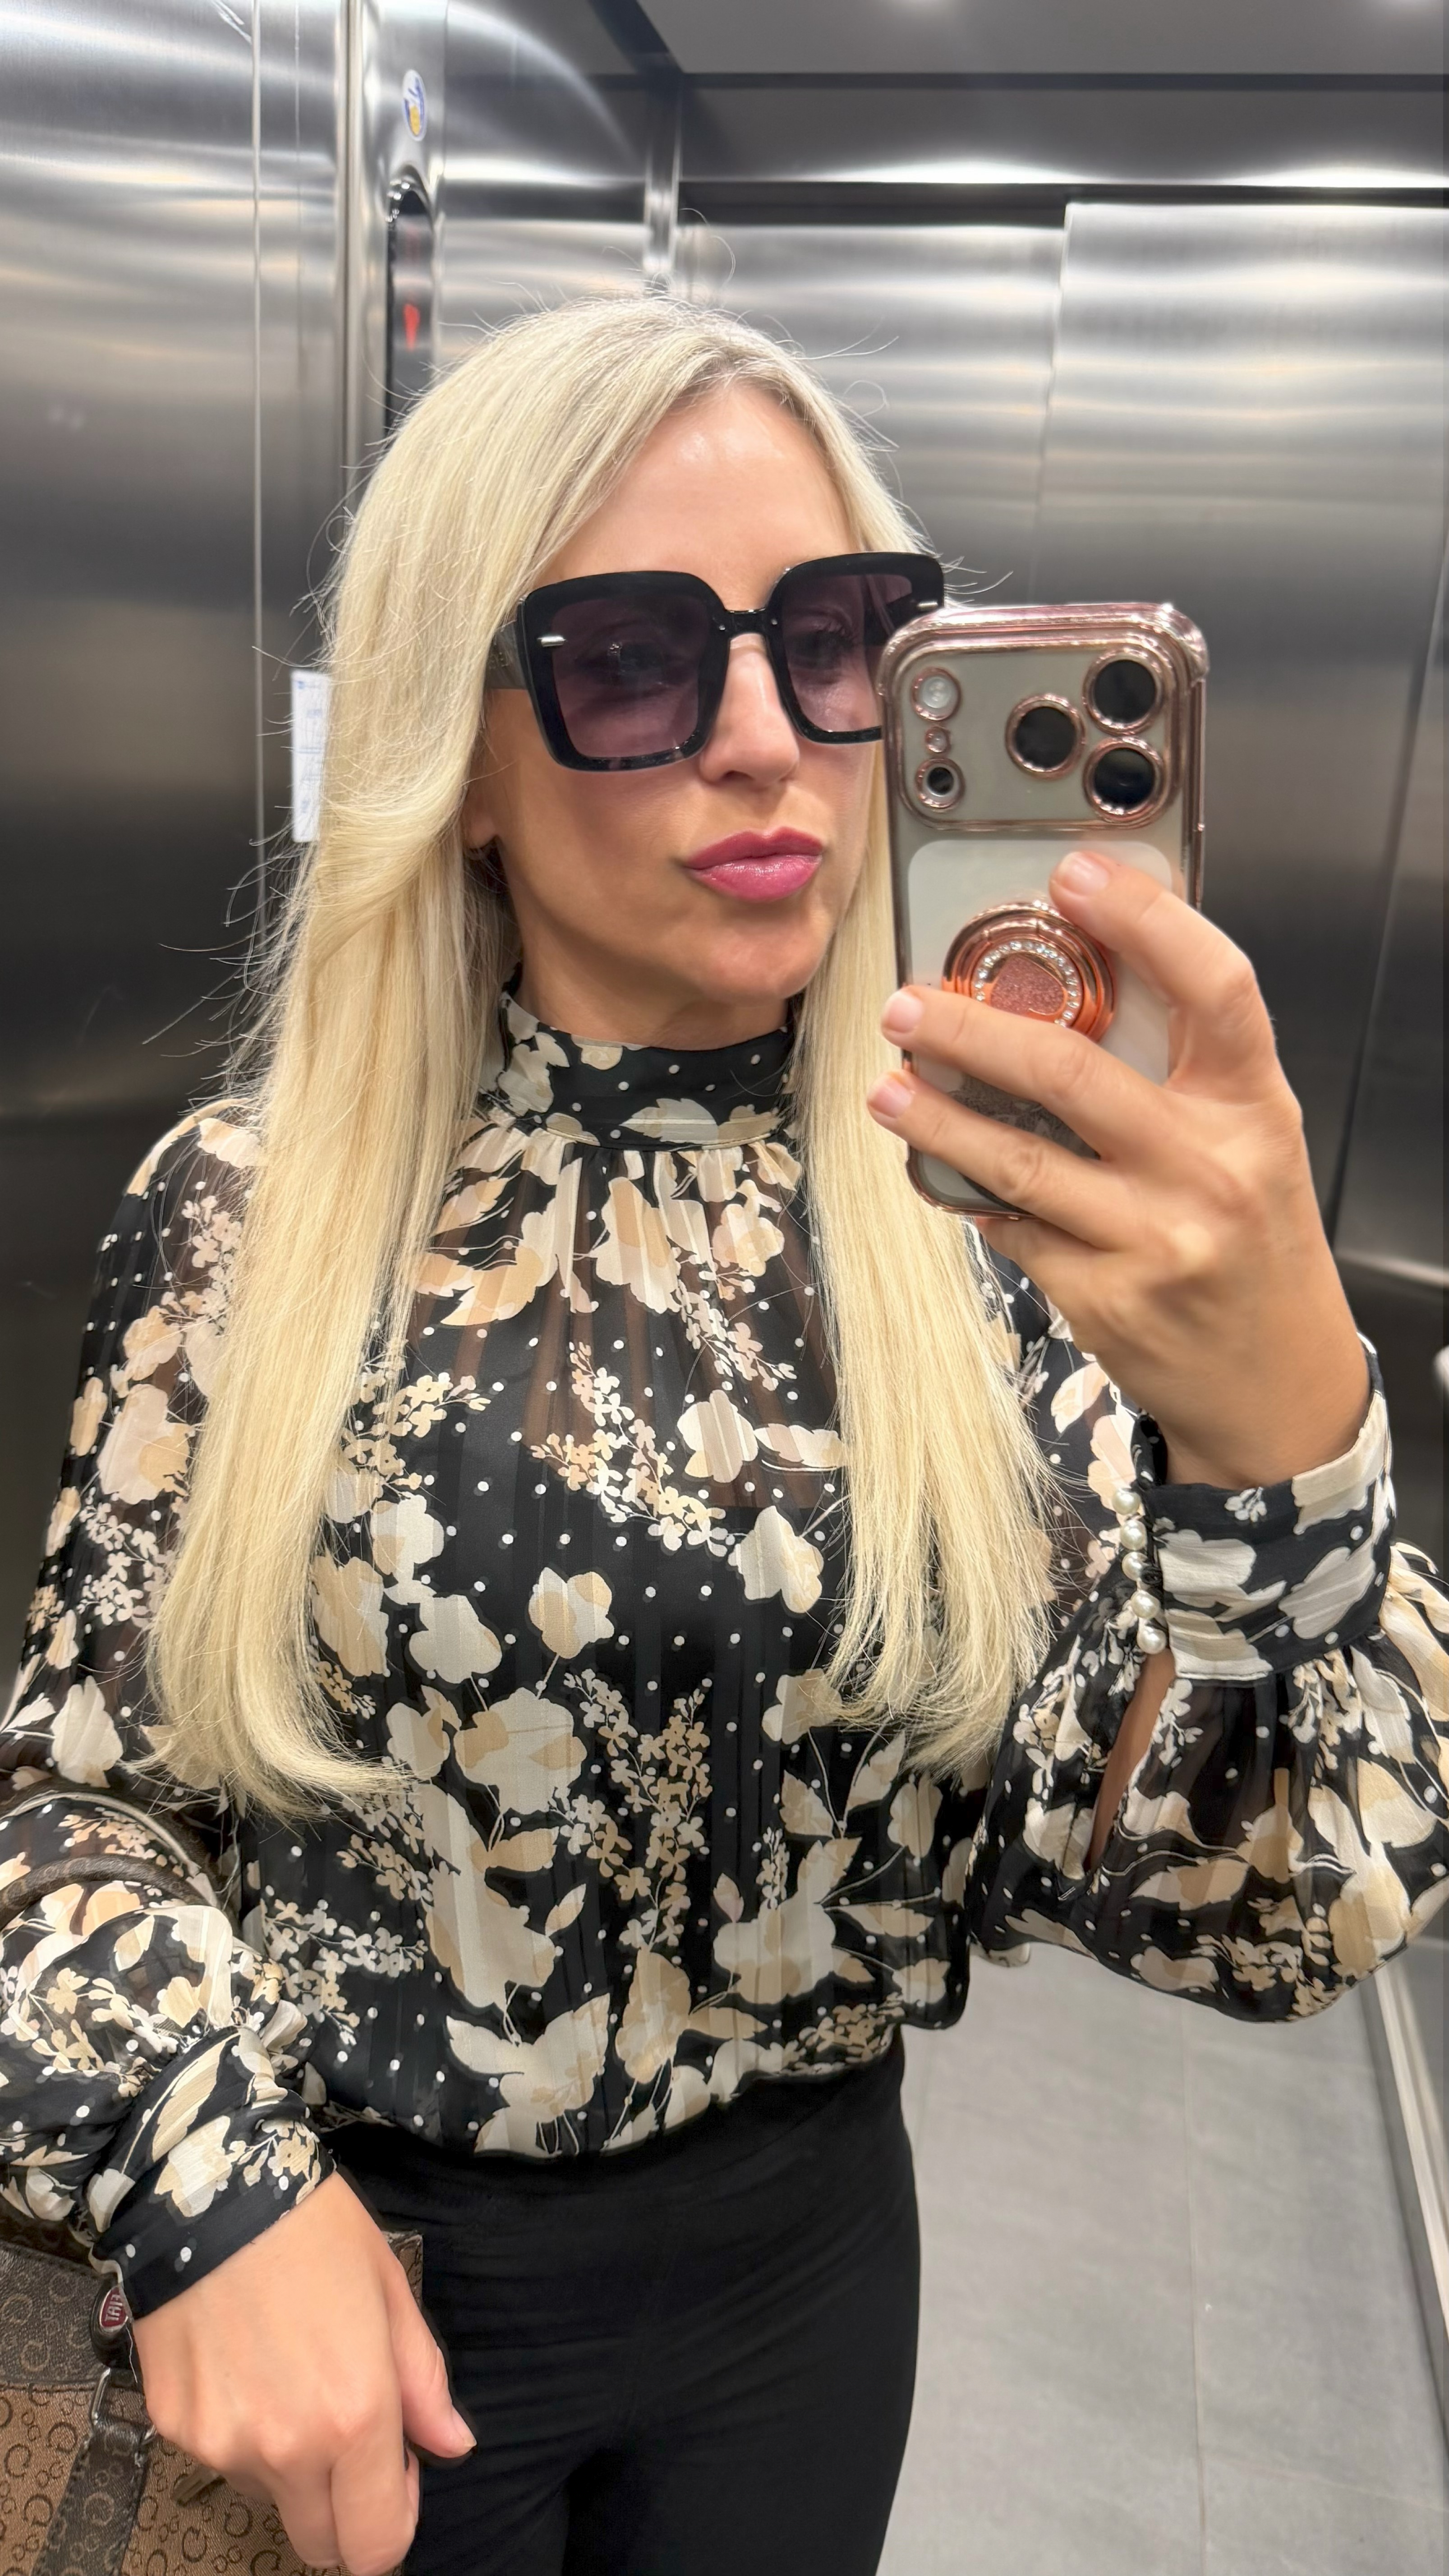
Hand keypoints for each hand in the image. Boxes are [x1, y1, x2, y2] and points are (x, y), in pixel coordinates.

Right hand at [131, 2169, 475, 2575]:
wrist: (210, 2189)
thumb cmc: (310, 2228)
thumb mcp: (389, 2290)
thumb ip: (424, 2382)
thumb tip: (451, 2444)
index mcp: (354, 2415)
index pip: (375, 2545)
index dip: (392, 2519)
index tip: (395, 2467)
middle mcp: (286, 2446)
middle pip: (320, 2543)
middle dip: (343, 2506)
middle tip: (346, 2432)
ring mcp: (222, 2443)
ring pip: (269, 2496)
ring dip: (289, 2463)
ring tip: (289, 2374)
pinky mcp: (174, 2427)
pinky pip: (221, 2457)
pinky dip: (239, 2431)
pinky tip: (245, 2363)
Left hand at [865, 847, 1367, 1487]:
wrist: (1276, 1379)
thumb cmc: (1252, 1240)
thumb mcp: (1250, 1141)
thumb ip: (1185, 1070)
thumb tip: (1074, 982)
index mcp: (1254, 1109)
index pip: (1215, 986)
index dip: (1145, 920)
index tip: (1073, 876)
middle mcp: (1208, 1169)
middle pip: (1072, 1071)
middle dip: (971, 1031)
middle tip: (907, 1007)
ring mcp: (1152, 1239)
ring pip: (1017, 1159)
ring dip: (936, 1117)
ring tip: (886, 1086)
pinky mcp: (1101, 1298)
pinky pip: (1011, 1228)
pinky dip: (967, 1194)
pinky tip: (937, 1170)